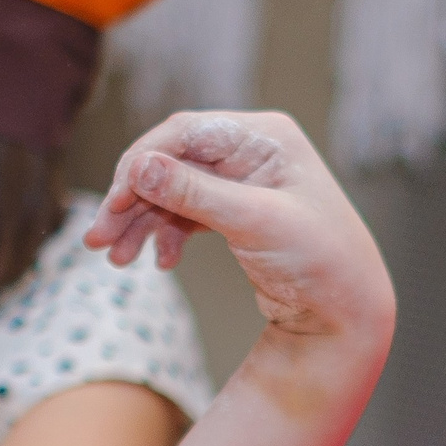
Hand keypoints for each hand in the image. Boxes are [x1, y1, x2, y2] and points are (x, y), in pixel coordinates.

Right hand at [87, 111, 394, 348]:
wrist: (347, 313)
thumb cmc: (321, 262)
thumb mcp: (256, 224)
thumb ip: (195, 193)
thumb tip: (139, 166)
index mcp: (265, 136)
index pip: (185, 132)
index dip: (142, 165)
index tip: (113, 202)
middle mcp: (253, 150)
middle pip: (172, 162)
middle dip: (133, 200)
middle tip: (98, 239)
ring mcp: (244, 181)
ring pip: (173, 190)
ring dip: (141, 222)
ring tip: (115, 260)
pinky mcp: (237, 212)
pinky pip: (186, 213)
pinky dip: (166, 235)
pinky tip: (160, 264)